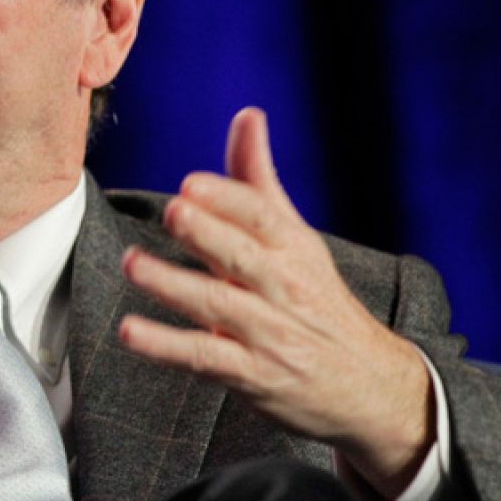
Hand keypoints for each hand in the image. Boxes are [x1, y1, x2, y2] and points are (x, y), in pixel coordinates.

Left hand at [118, 106, 432, 500]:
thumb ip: (257, 180)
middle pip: (242, 255)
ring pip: (218, 305)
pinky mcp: (251, 373)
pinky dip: (166, 346)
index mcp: (292, 248)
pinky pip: (205, 357)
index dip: (227, 198)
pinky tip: (131, 331)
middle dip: (207, 232)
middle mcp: (283, 287)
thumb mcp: (296, 238)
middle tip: (172, 210)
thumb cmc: (317, 299)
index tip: (191, 183)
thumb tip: (247, 115)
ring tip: (133, 263)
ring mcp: (268, 333)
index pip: (263, 217)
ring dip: (173, 284)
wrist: (369, 386)